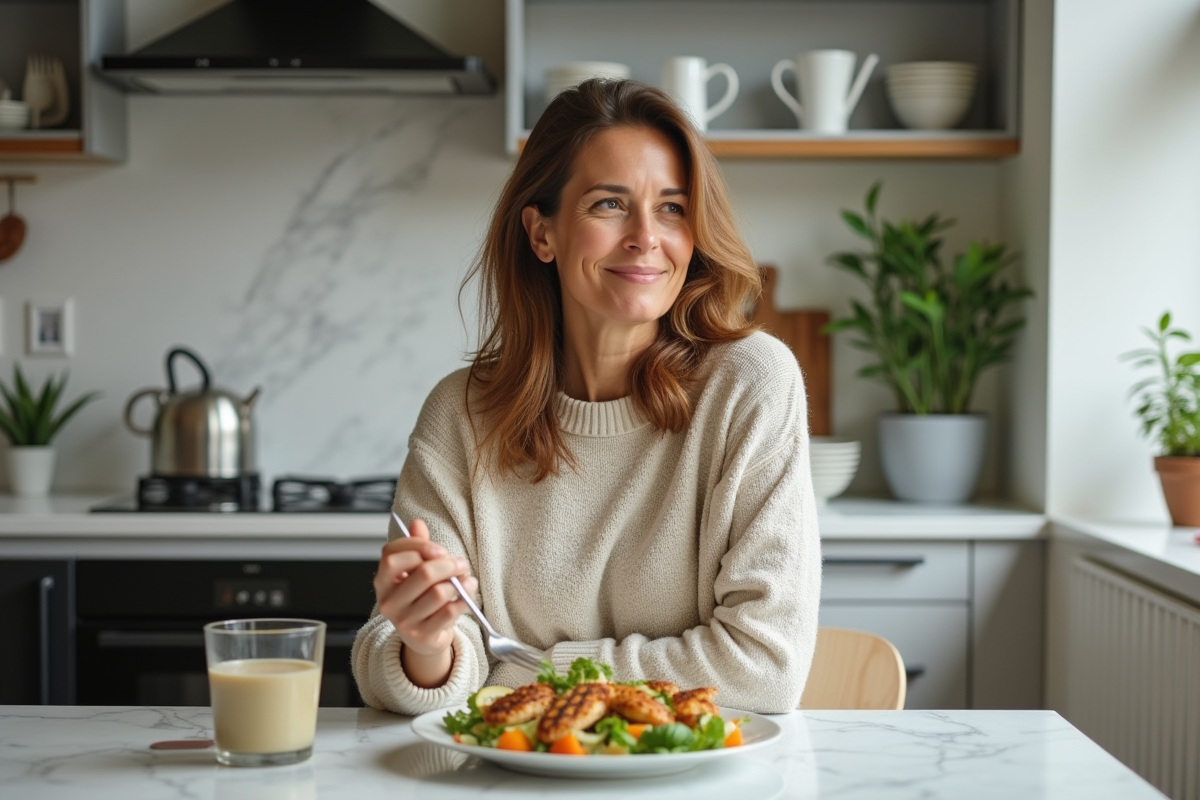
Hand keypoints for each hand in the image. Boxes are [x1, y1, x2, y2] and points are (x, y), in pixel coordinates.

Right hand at [373, 518, 477, 685]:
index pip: (392, 554)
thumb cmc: (420, 598)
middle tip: (461, 563)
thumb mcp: (415, 571)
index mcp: (383, 580)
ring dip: (459, 583)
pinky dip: (464, 599)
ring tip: (466, 580)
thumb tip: (416, 523)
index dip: (418, 546)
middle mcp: (389, 601)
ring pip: (439, 593)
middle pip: (423, 573)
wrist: (423, 637)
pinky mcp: (422, 635)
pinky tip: (467, 594)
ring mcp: (404, 620)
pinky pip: (449, 612)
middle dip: (449, 564)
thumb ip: (416, 547)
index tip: (439, 549)